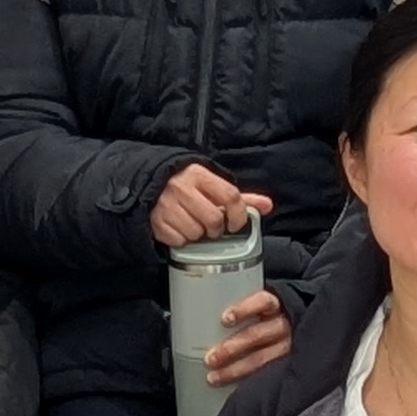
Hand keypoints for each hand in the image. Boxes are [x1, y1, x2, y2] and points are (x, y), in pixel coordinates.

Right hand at [150, 167, 270, 249]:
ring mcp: (166, 205)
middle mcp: (182, 188)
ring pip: (195, 232)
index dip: (238, 215)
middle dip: (217, 229)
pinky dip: (182, 240)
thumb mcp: (212, 186)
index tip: (236, 224)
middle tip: (212, 228)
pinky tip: (180, 230)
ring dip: (198, 235)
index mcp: (199, 175)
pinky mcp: (156, 221)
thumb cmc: (188, 187)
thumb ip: (240, 197)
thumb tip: (267, 205)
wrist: (149, 184)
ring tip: (194, 226)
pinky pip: (178, 240)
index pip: (230, 196)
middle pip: (214, 219)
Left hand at [203, 286, 292, 386]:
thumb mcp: (259, 308)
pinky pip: (270, 374)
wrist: (297, 331)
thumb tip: (199, 316)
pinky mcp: (289, 364)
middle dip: (231, 348)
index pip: (263, 302)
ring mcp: (288, 346)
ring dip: (235, 370)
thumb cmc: (266, 319)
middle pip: (257, 335)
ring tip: (214, 377)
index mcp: (274, 305)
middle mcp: (283, 325)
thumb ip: (240, 311)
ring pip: (262, 359)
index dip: (244, 309)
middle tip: (210, 358)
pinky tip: (236, 389)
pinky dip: (251, 382)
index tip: (225, 319)